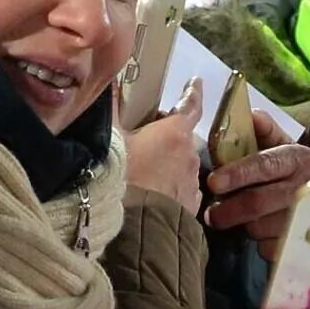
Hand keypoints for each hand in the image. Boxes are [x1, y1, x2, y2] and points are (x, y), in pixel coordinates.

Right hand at [125, 78, 202, 214]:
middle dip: (166, 135)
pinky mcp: (192, 204)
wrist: (138, 226)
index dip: (192, 92)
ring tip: (143, 171)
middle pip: (181, 137)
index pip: (190, 105)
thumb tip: (113, 84)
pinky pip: (181, 187)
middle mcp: (191, 153)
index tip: (196, 82)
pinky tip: (152, 192)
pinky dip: (170, 185)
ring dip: (167, 162)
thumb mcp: (112, 139)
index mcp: (175, 132)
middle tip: (142, 139)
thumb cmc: (123, 176)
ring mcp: (194, 181)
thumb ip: (113, 110)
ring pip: (181, 163)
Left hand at [206, 111, 309, 260]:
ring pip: (262, 227)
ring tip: (241, 221)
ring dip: (246, 226)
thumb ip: (263, 130)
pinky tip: (264, 235)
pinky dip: (262, 244)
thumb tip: (249, 115)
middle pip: (258, 201)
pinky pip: (274, 247)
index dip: (237, 174)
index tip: (213, 183)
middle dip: (229, 209)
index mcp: (299, 158)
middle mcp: (308, 185)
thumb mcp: (283, 146)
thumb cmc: (295, 172)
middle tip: (211, 215)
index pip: (264, 165)